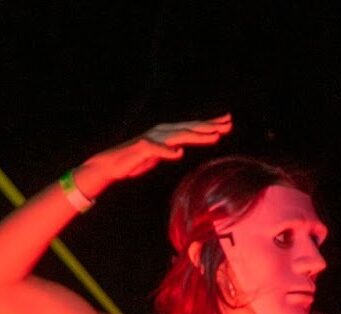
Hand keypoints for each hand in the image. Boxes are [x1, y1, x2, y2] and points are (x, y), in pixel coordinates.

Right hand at [79, 115, 231, 190]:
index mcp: (167, 133)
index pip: (192, 127)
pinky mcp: (142, 149)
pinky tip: (179, 153)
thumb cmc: (134, 161)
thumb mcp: (157, 156)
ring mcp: (153, 139)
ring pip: (179, 136)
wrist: (111, 165)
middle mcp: (162, 131)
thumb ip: (169, 150)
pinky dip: (168, 152)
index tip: (228, 122)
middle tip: (229, 124)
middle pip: (190, 128)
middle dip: (210, 126)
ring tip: (214, 137)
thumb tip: (181, 149)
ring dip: (197, 136)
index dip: (210, 125)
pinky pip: (157, 150)